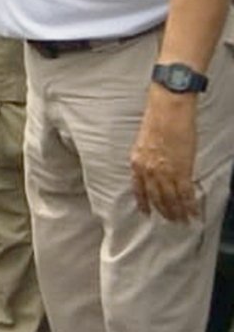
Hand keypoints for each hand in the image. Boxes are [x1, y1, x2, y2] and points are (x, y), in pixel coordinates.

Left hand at [130, 89, 199, 221]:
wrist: (168, 110)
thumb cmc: (157, 121)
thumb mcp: (144, 144)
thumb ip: (147, 160)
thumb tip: (155, 173)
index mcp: (136, 163)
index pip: (138, 190)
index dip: (144, 204)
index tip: (147, 214)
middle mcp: (148, 170)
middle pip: (157, 198)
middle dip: (165, 211)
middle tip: (172, 221)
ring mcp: (165, 172)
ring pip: (172, 199)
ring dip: (178, 212)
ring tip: (184, 221)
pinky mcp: (181, 170)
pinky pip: (185, 194)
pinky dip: (190, 205)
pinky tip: (194, 213)